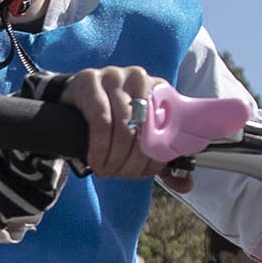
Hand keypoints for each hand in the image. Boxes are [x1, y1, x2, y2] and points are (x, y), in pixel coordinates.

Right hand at [57, 66, 162, 180]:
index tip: (143, 174)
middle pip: (144, 130)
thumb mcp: (140, 135)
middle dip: (132, 161)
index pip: (167, 129)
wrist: (77, 97)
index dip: (156, 158)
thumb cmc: (114, 118)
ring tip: (106, 170)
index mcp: (160, 89)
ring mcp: (115, 76)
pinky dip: (99, 148)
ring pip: (123, 127)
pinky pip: (100, 120)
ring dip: (114, 158)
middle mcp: (140, 78)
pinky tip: (95, 160)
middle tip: (120, 174)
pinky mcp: (90, 81)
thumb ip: (161, 158)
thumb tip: (185, 186)